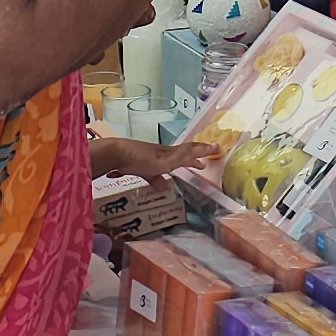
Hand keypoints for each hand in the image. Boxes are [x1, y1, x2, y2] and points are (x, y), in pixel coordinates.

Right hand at [88, 134, 220, 183]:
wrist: (118, 153)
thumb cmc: (127, 160)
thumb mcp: (144, 173)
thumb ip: (155, 180)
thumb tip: (164, 188)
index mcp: (162, 154)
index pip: (181, 152)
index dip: (193, 154)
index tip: (204, 157)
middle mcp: (165, 151)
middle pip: (188, 148)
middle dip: (202, 149)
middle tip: (217, 147)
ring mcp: (164, 154)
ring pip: (187, 151)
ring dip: (201, 150)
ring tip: (214, 149)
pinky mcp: (162, 160)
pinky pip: (179, 159)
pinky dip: (190, 160)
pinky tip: (199, 162)